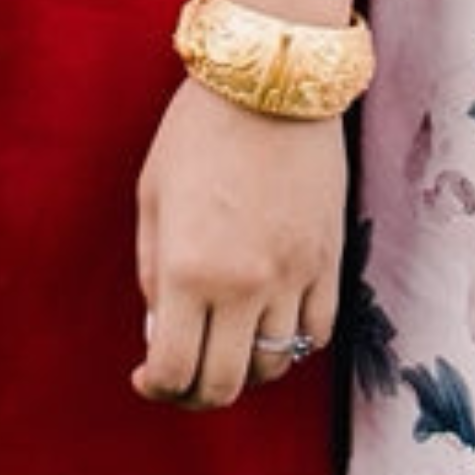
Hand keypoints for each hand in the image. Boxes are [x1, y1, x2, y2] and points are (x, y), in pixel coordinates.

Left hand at [131, 75, 345, 408]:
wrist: (270, 81)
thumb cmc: (197, 129)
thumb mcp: (153, 196)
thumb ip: (153, 272)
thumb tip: (161, 330)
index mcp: (189, 269)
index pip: (174, 371)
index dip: (156, 388)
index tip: (146, 376)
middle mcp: (244, 284)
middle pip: (225, 385)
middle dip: (196, 393)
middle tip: (182, 376)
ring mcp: (293, 276)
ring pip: (275, 365)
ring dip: (245, 368)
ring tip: (225, 343)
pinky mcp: (329, 260)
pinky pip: (317, 332)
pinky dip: (293, 344)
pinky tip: (268, 324)